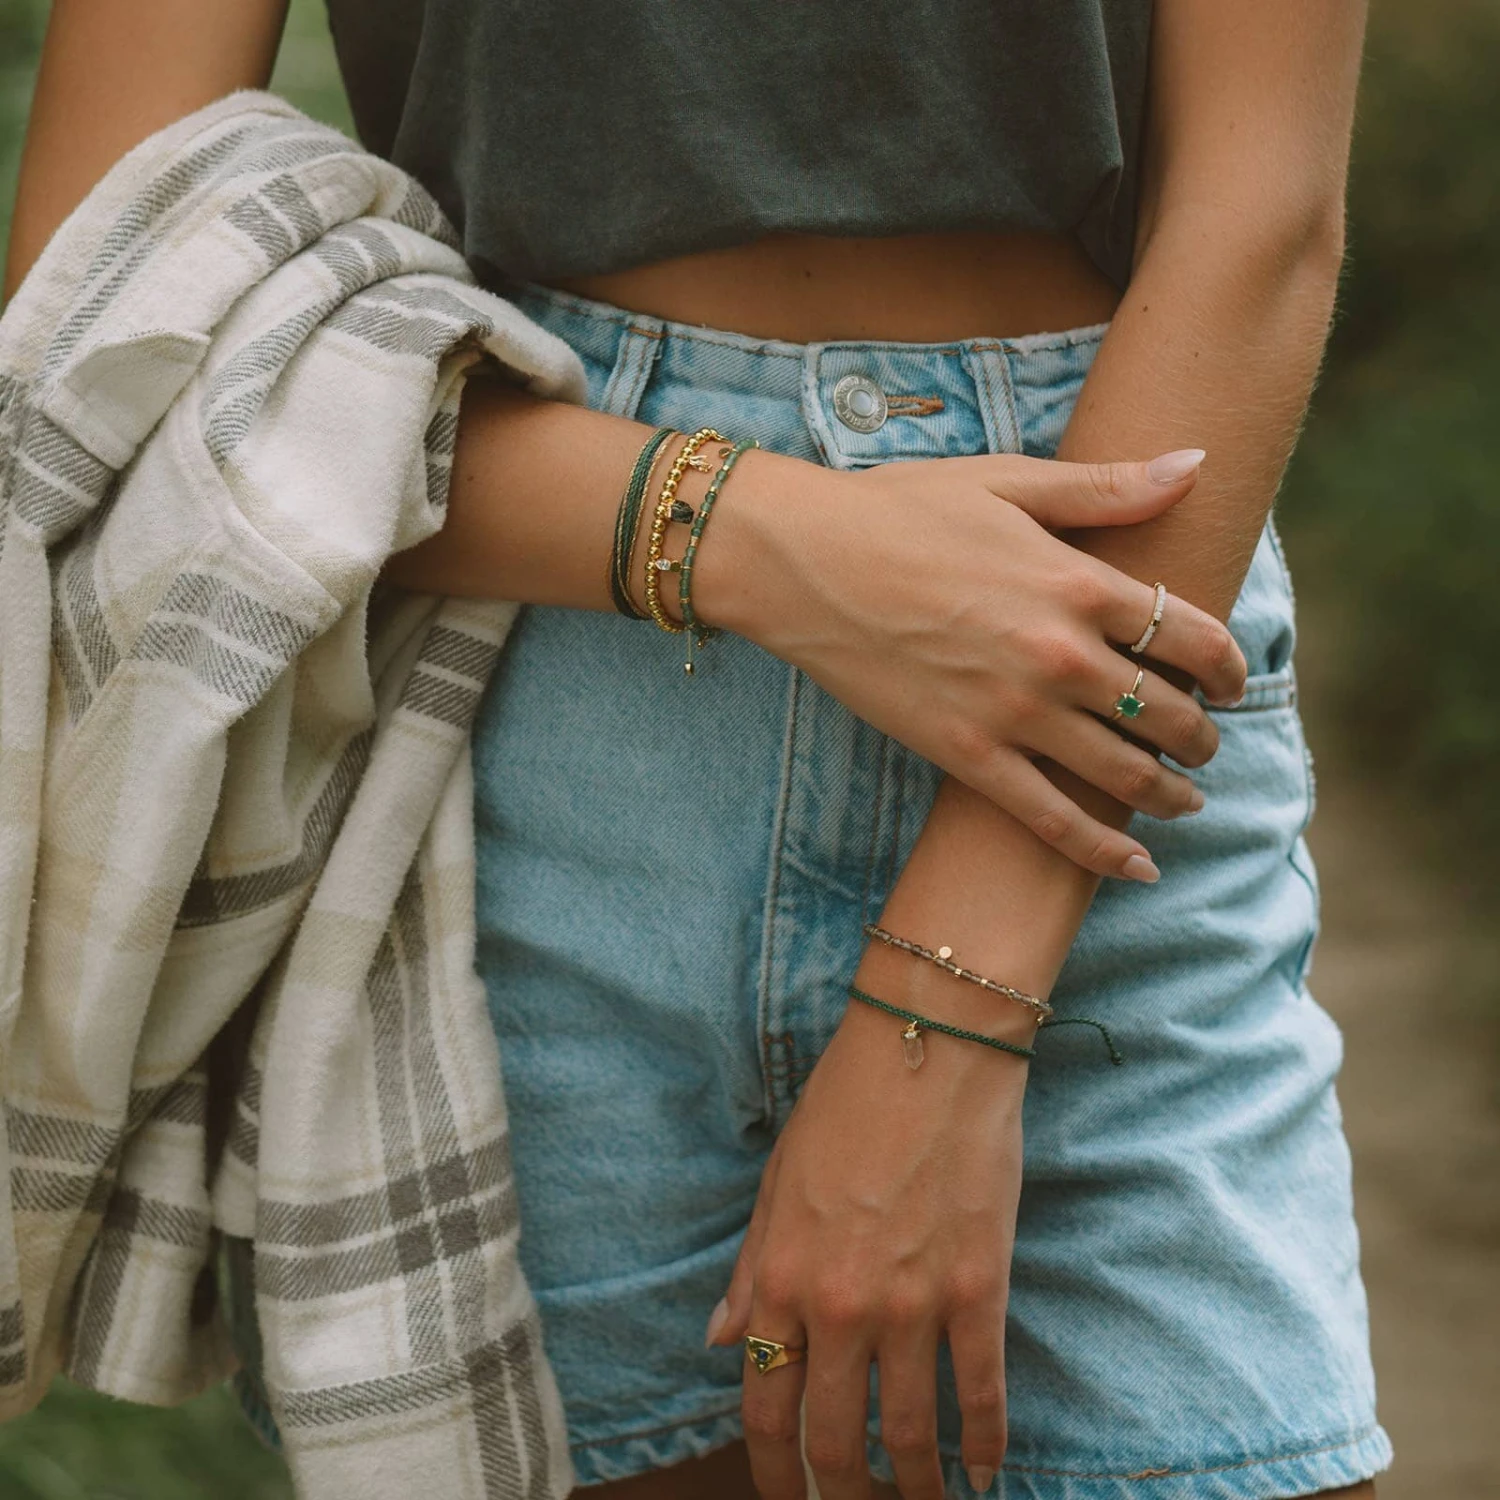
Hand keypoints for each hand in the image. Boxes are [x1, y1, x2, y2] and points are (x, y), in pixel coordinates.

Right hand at [697, 448, 1247, 879]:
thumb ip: (1106, 488)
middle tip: (1205, 744)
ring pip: (1123, 773)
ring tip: (1184, 800)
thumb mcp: (1007, 481)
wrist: (804, 561)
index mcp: (1077, 582)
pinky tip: (1140, 867)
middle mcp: (1059, 654)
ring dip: (1170, 794)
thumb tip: (1196, 462)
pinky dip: (1103, 850)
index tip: (1233, 680)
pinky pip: (1051, 818)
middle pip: (1169, 712)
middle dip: (1202, 736)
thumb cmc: (900, 509)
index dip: (1229, 666)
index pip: (1191, 636)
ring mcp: (1014, 712)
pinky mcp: (967, 754)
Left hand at [705, 997, 1025, 1499]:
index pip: (765, 1406)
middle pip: (836, 1439)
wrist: (929, 1052)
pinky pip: (983, 1392)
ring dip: (915, 1488)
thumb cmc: (845, 1106)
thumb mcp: (777, 1183)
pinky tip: (985, 1473)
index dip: (773, 1471)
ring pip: (912, 1433)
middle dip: (843, 1494)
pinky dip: (985, 1445)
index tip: (789, 1497)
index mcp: (783, 1279)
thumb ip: (752, 1270)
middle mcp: (842, 1307)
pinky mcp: (979, 1291)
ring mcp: (914, 1305)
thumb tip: (719, 1337)